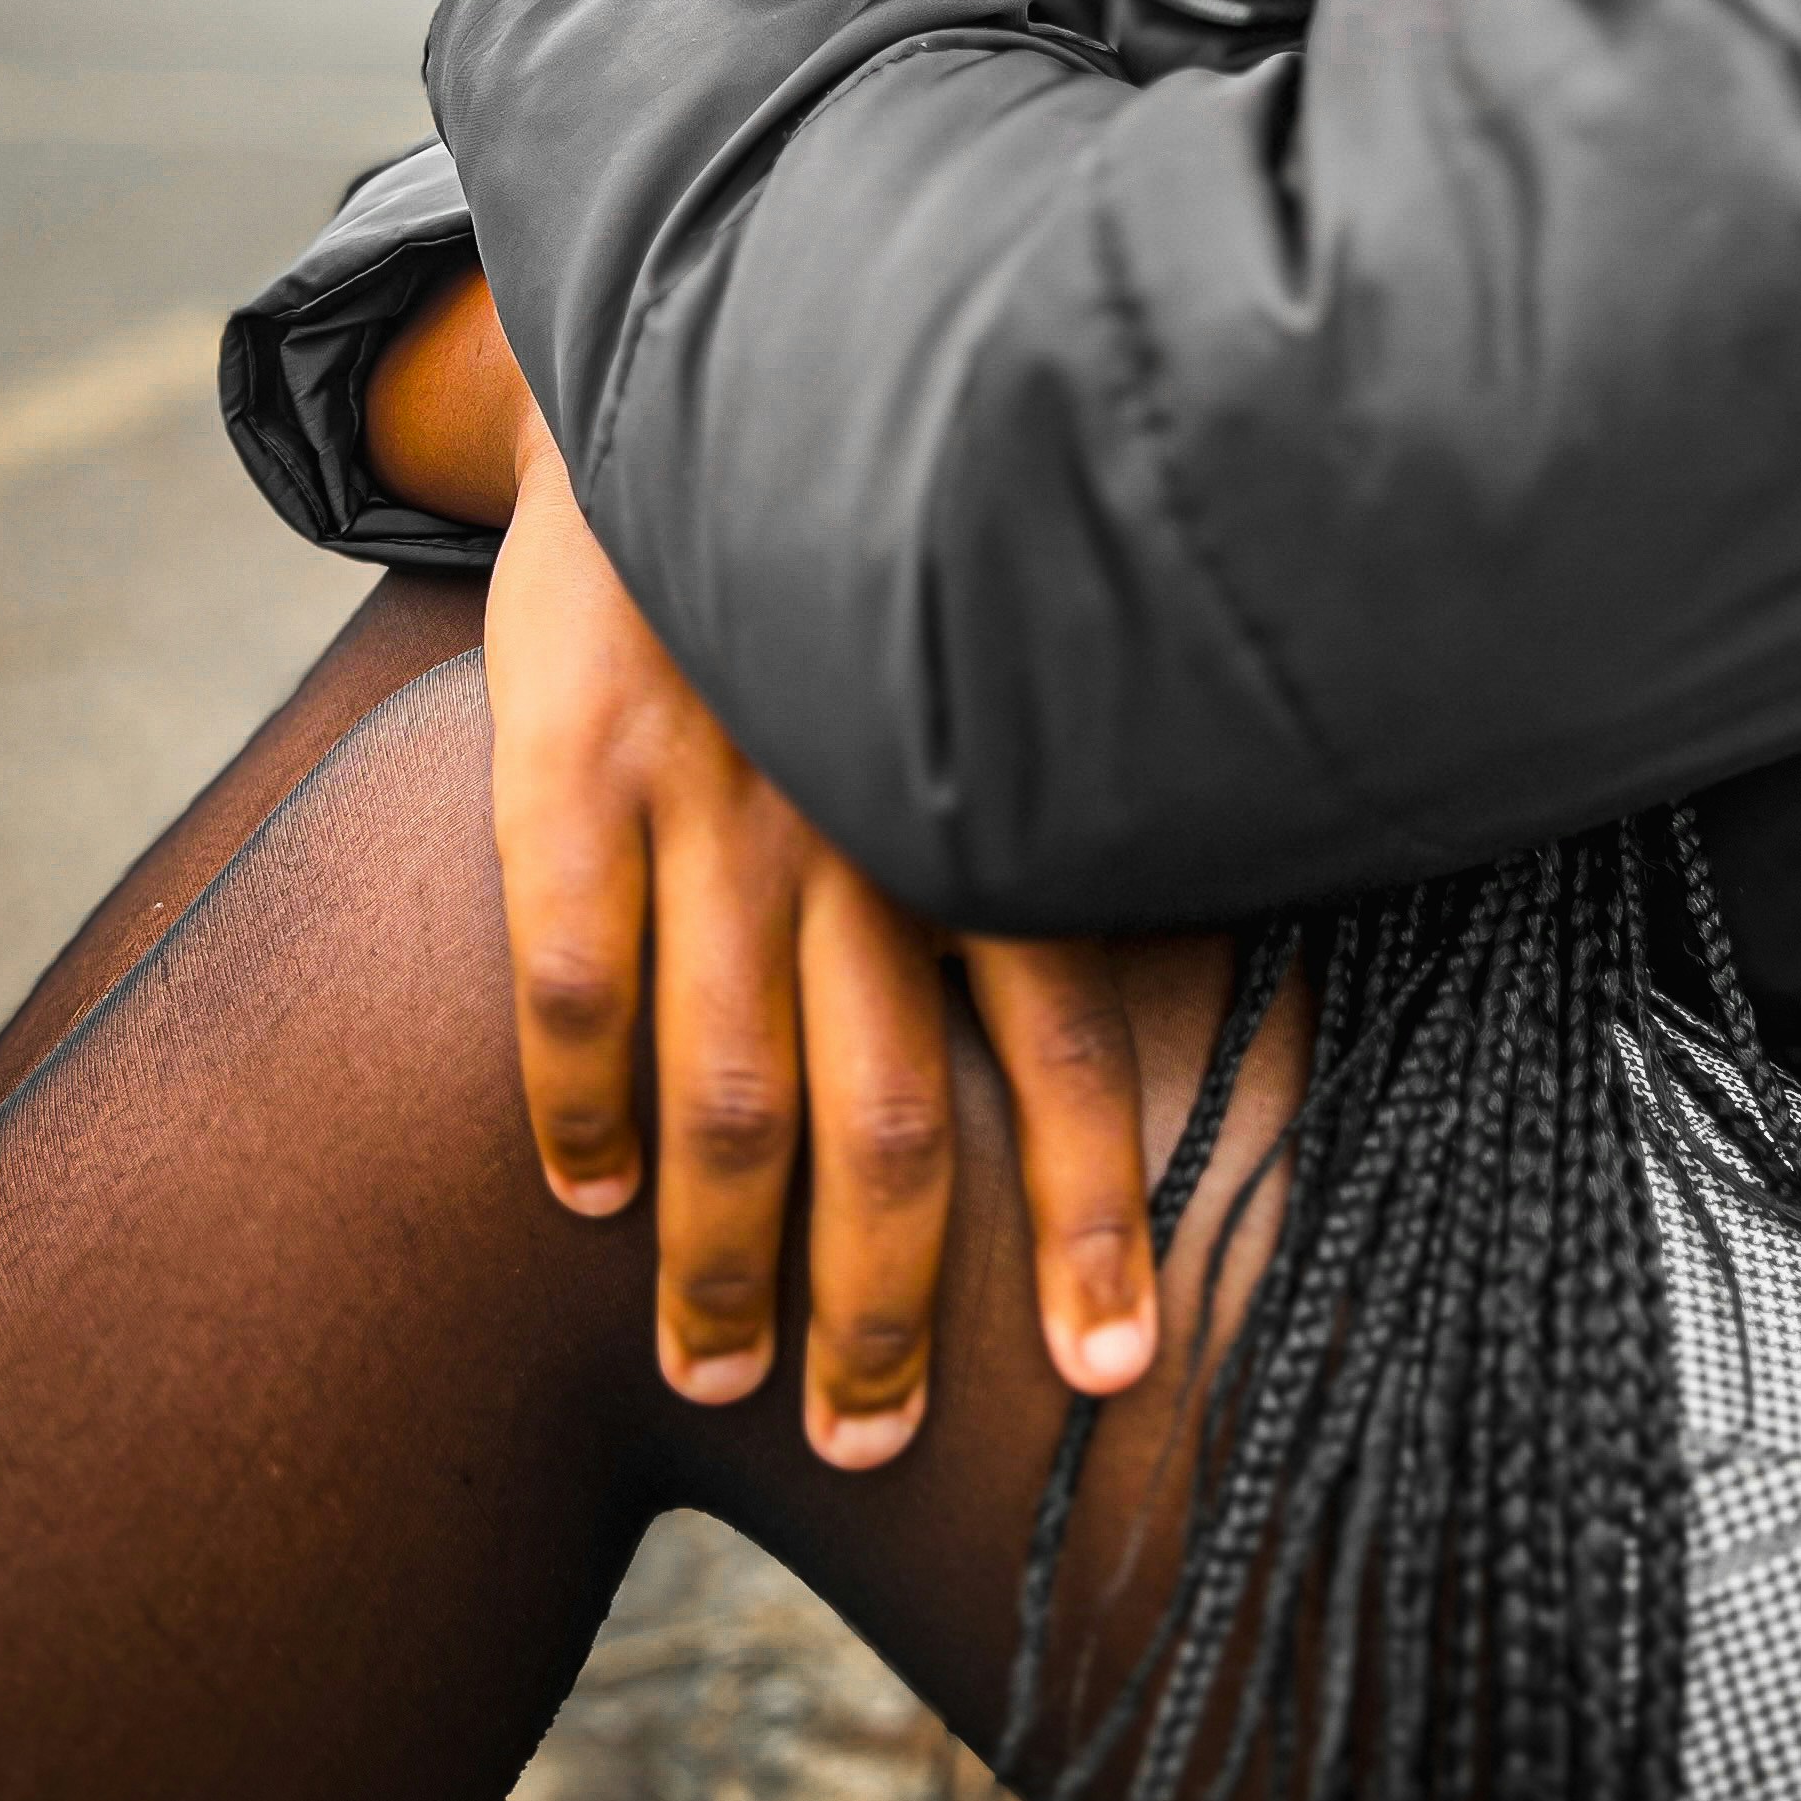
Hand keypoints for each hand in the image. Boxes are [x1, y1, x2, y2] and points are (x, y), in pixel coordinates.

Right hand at [480, 401, 1160, 1468]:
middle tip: (868, 1443)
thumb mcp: (1008, 647)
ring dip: (721, 1261)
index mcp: (989, 794)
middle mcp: (862, 813)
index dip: (1089, 1212)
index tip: (1114, 1366)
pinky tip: (584, 1201)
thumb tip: (1230, 969)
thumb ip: (1077, 800)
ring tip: (720, 1379)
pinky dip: (575, 1105)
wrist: (694, 358)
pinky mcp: (572, 753)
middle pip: (883, 1113)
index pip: (1072, 1037)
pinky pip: (570, 969)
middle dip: (880, 1305)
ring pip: (723, 1082)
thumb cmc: (885, 548)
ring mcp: (713, 790)